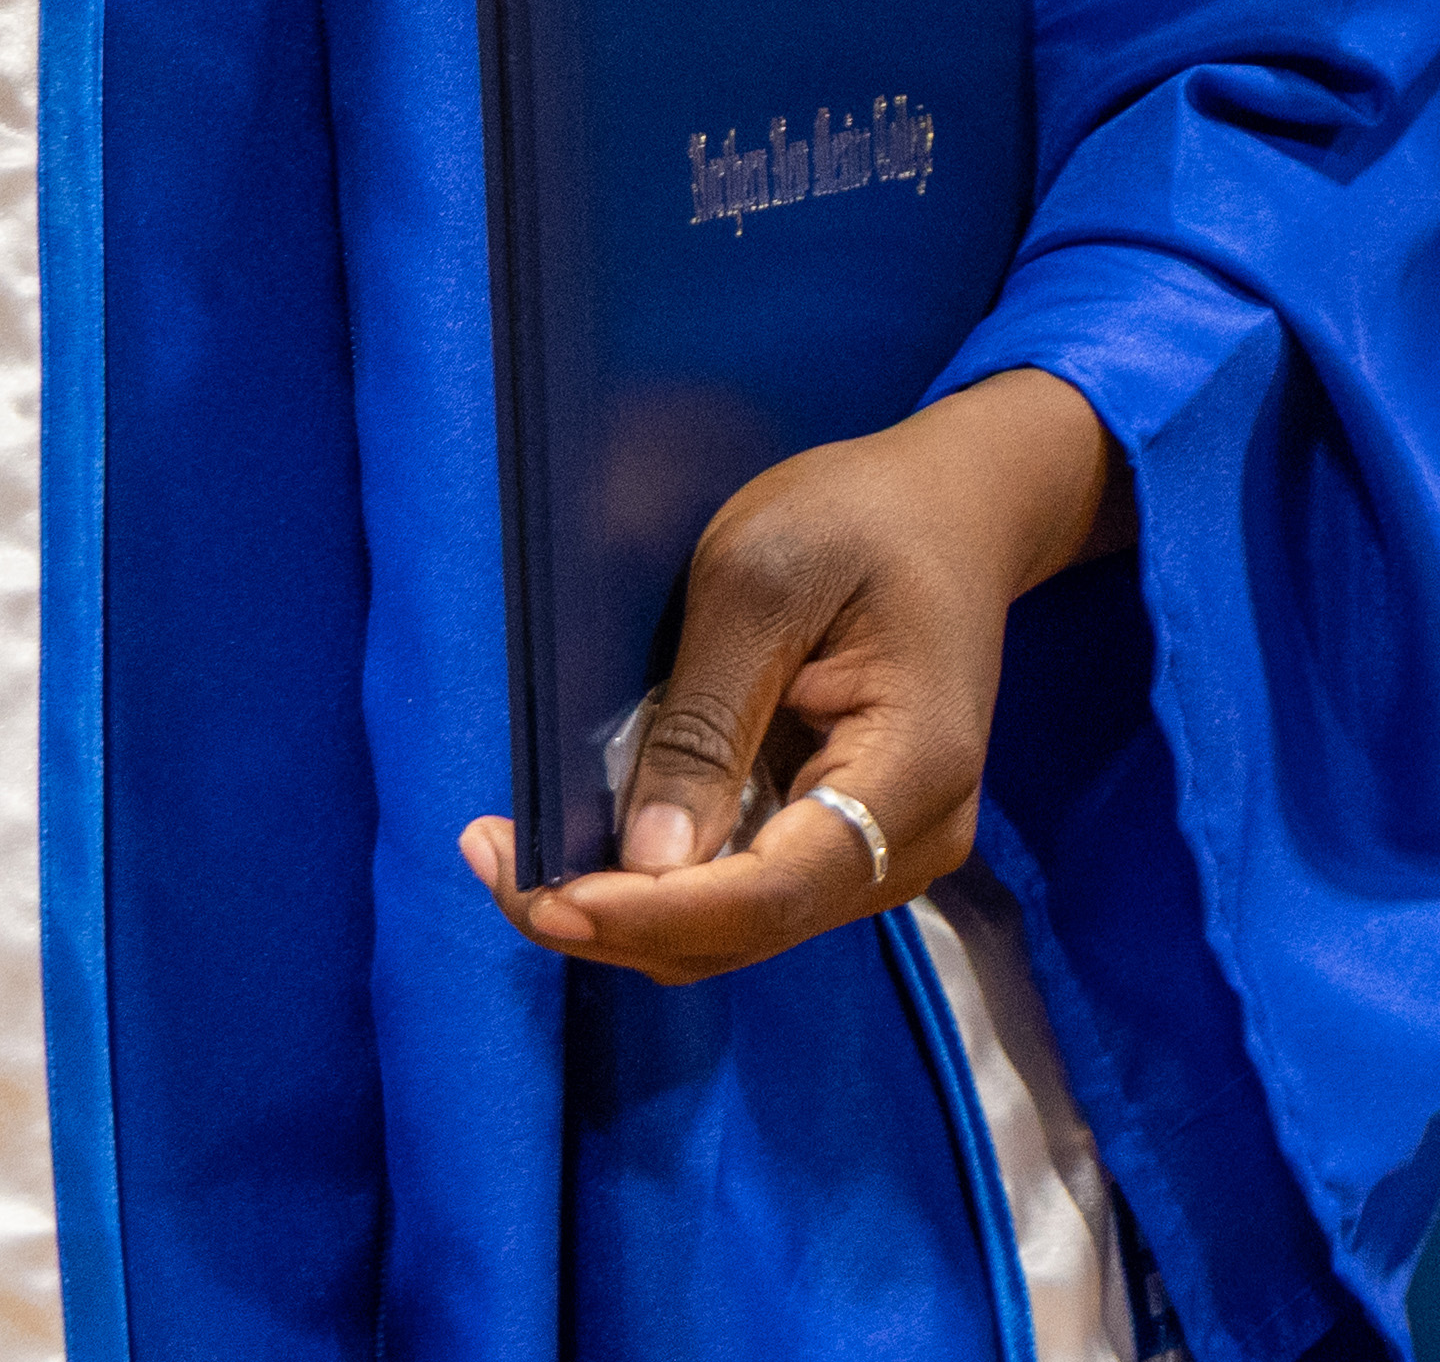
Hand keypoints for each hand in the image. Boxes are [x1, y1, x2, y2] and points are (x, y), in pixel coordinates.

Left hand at [467, 369, 1119, 983]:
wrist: (950, 510)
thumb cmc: (856, 518)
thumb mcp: (760, 581)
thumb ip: (705, 722)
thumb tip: (646, 859)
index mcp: (913, 770)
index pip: (772, 891)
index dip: (651, 910)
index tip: (544, 897)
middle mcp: (912, 843)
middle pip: (747, 930)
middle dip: (613, 918)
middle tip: (490, 860)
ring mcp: (884, 853)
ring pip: (737, 929)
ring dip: (625, 908)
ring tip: (514, 853)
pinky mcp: (846, 841)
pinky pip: (744, 891)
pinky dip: (660, 881)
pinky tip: (583, 841)